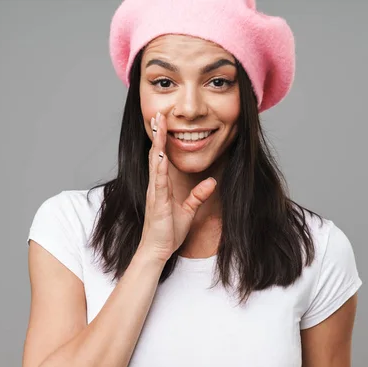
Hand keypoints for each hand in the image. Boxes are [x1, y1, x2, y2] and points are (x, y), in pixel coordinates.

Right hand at [137, 111, 217, 263]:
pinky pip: (158, 181)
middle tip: (158, 114)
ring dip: (157, 143)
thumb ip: (199, 195)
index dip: (163, 139)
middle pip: (155, 153)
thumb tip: (212, 182)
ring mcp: (155, 192)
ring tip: (158, 125)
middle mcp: (155, 185)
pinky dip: (158, 167)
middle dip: (157, 133)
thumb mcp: (189, 211)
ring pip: (155, 162)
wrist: (157, 250)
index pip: (161, 157)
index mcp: (162, 185)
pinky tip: (159, 154)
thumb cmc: (168, 232)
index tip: (164, 122)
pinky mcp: (157, 201)